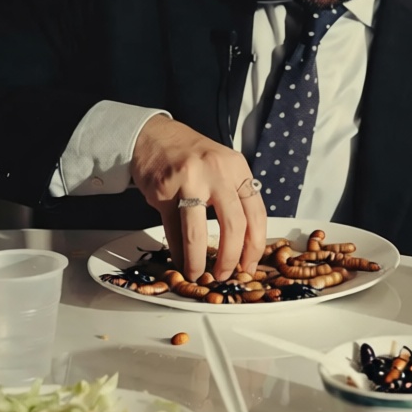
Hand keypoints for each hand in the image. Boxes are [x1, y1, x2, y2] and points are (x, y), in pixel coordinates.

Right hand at [131, 116, 266, 280]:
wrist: (154, 136)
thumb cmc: (193, 157)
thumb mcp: (223, 167)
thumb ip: (235, 197)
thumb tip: (244, 246)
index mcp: (237, 168)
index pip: (256, 213)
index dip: (255, 246)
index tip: (249, 266)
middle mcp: (216, 172)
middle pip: (233, 225)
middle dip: (230, 258)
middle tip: (224, 275)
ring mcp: (188, 180)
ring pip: (197, 232)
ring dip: (198, 260)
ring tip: (197, 274)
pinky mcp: (163, 191)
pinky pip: (173, 230)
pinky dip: (178, 251)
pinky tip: (181, 261)